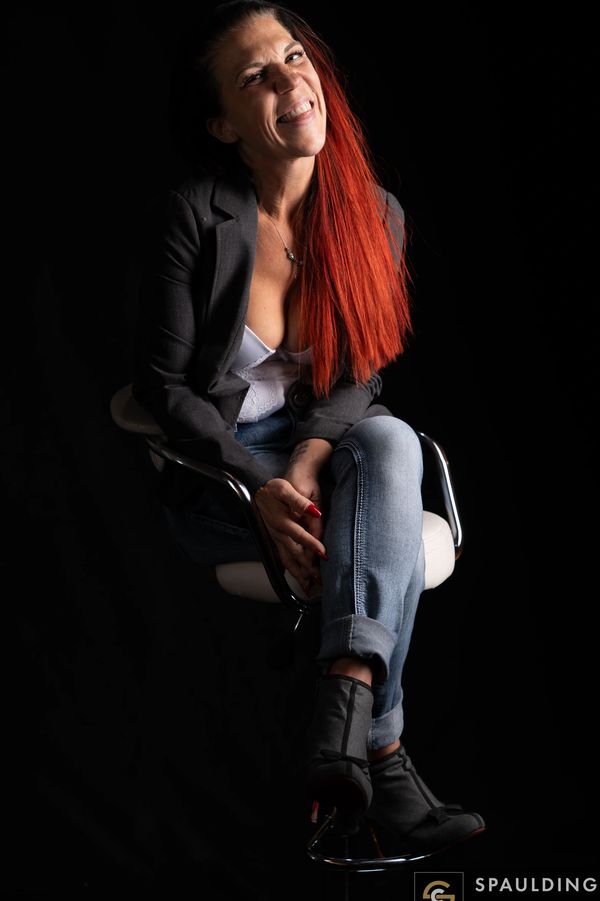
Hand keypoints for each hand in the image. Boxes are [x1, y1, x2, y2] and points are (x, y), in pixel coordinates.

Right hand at [253, 477, 326, 592]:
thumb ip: (298, 501)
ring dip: (298, 573)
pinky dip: (291, 569)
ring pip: (287, 559)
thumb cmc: (276, 488)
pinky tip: (298, 577)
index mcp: (280, 520)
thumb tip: (314, 512)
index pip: (299, 535)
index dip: (311, 545)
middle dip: (306, 567)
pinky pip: (283, 557)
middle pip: (293, 553)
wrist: (262, 489)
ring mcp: (274, 538)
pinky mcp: (275, 540)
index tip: (324, 555)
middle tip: (319, 580)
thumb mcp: (284, 488)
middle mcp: (276, 533)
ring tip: (308, 587)